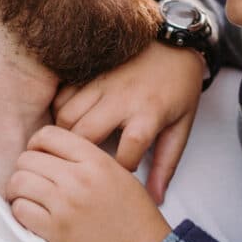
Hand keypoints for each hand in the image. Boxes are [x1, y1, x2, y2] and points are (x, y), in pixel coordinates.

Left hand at [7, 125, 170, 241]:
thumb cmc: (132, 211)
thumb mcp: (116, 170)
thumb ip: (84, 156)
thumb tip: (48, 152)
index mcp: (94, 160)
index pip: (48, 135)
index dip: (36, 143)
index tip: (39, 155)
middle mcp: (77, 179)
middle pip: (27, 158)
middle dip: (25, 168)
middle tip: (33, 179)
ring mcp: (65, 205)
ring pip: (18, 182)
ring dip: (18, 189)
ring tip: (27, 196)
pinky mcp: (56, 230)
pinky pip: (20, 210)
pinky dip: (20, 211)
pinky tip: (32, 213)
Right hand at [53, 41, 203, 203]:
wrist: (174, 42)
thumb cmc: (179, 88)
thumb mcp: (181, 126)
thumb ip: (166, 164)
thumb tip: (155, 199)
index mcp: (148, 114)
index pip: (125, 155)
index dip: (120, 170)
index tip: (120, 173)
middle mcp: (122, 99)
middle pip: (84, 136)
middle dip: (78, 156)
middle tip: (81, 166)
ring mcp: (102, 83)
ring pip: (66, 116)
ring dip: (64, 135)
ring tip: (71, 148)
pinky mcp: (89, 72)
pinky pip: (63, 96)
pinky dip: (59, 112)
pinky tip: (68, 123)